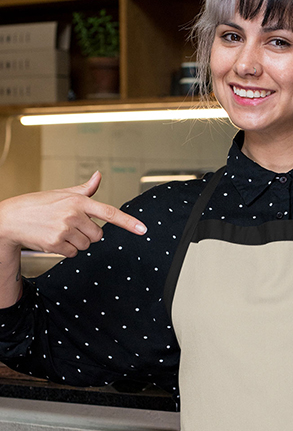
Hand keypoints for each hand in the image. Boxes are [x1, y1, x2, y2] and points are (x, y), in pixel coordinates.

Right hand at [0, 172, 146, 257]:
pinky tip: (55, 239)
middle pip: (99, 235)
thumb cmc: (38, 204)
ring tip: (60, 231)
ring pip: (86, 245)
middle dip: (88, 234)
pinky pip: (74, 253)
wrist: (12, 218)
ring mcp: (64, 229)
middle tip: (72, 226)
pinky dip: (67, 250)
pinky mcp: (56, 243)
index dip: (128, 222)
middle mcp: (73, 214)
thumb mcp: (62, 193)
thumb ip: (84, 189)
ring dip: (77, 242)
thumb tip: (98, 176)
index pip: (109, 212)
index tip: (142, 229)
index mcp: (78, 200)